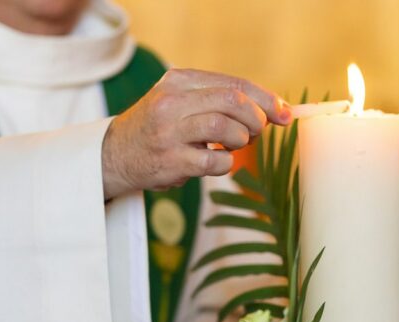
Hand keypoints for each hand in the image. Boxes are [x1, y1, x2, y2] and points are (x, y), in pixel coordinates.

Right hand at [101, 68, 291, 197]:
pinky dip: (226, 164)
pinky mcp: (171, 161)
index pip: (234, 84)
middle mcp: (172, 101)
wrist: (114, 155)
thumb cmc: (159, 129)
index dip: (266, 99)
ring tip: (232, 146)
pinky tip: (215, 162)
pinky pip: (216, 162)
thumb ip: (221, 101)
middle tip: (254, 133)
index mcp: (179, 80)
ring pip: (226, 128)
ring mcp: (170, 132)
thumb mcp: (182, 102)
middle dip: (256, 119)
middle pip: (234, 102)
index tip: (284, 114)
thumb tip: (276, 110)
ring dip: (241, 140)